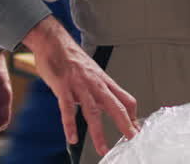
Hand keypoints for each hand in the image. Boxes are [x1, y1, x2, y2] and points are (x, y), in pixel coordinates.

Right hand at [22, 16, 137, 156]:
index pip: (125, 99)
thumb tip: (106, 105)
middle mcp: (95, 83)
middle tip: (132, 139)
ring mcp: (79, 85)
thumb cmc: (70, 57)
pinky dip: (70, 124)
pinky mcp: (63, 87)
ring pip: (92, 112)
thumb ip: (99, 89)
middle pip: (115, 106)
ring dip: (98, 133)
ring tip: (102, 148)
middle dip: (125, 124)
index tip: (136, 130)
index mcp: (103, 80)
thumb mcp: (91, 72)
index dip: (133, 115)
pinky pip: (68, 109)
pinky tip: (72, 137)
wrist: (53, 41)